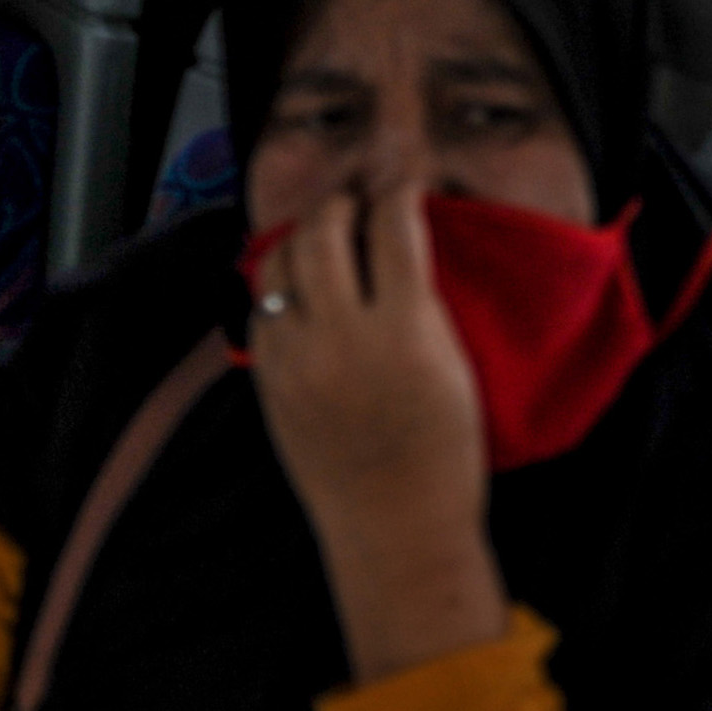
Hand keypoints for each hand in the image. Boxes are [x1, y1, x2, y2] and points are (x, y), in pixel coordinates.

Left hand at [248, 180, 506, 682]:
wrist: (394, 524)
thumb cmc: (441, 449)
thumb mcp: (451, 362)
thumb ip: (420, 298)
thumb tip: (394, 236)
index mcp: (403, 330)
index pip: (392, 225)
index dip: (400, 191)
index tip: (404, 186)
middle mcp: (341, 336)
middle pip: (323, 229)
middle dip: (341, 203)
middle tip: (357, 204)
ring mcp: (295, 357)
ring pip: (277, 260)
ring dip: (302, 238)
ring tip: (323, 238)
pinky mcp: (267, 379)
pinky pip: (260, 307)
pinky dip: (280, 287)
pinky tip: (300, 289)